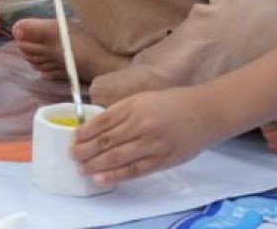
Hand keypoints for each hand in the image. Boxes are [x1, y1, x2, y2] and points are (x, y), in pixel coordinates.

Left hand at [71, 87, 218, 184]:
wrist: (204, 113)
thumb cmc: (172, 103)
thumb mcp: (143, 98)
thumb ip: (122, 112)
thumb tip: (98, 127)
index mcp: (134, 105)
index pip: (102, 121)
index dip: (85, 132)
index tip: (74, 138)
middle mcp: (140, 124)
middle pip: (106, 140)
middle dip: (85, 150)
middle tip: (72, 156)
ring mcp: (151, 143)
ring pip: (116, 157)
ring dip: (95, 164)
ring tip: (81, 169)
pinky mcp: (161, 160)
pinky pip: (134, 170)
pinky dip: (116, 175)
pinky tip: (101, 178)